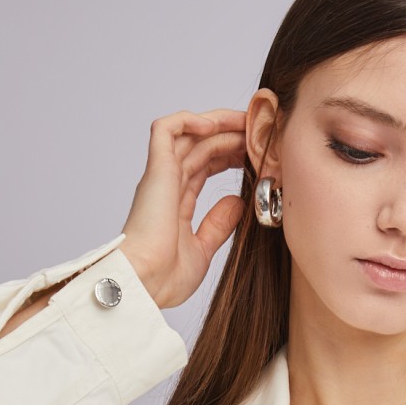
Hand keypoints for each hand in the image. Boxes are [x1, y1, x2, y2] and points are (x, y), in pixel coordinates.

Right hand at [117, 108, 248, 309]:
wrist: (146, 284)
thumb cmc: (165, 277)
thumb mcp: (203, 249)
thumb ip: (219, 225)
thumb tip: (237, 202)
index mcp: (175, 203)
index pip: (204, 166)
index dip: (228, 154)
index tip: (254, 153)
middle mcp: (167, 184)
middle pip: (200, 146)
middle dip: (229, 135)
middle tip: (259, 131)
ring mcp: (161, 175)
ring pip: (189, 134)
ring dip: (219, 124)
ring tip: (246, 121)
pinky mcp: (156, 169)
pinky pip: (167, 129)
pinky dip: (189, 120)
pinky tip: (215, 125)